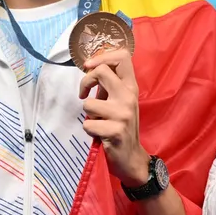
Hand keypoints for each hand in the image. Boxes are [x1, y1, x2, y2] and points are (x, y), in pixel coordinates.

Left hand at [80, 49, 150, 186]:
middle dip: (85, 82)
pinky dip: (89, 130)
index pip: (123, 57)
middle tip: (84, 93)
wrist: (132, 157)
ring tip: (99, 122)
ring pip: (89, 103)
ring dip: (88, 115)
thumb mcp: (121, 102)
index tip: (89, 67)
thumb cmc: (122, 127)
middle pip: (102, 71)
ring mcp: (123, 114)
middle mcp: (129, 97)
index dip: (102, 57)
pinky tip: (100, 135)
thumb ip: (110, 86)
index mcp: (131, 88)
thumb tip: (91, 67)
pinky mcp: (114, 131)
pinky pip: (88, 124)